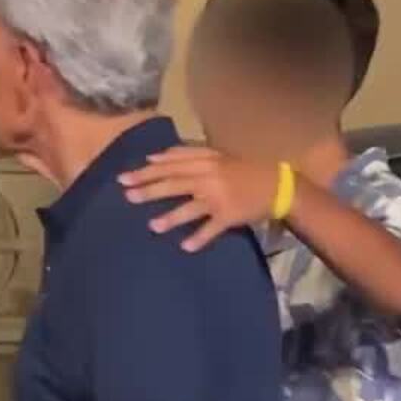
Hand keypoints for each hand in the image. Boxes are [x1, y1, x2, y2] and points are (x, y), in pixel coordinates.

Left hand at [120, 147, 283, 251]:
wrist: (277, 184)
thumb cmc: (241, 170)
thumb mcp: (215, 156)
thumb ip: (185, 154)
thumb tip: (153, 157)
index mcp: (205, 162)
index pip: (170, 165)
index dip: (146, 171)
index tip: (124, 177)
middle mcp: (210, 177)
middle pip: (175, 183)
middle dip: (150, 190)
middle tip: (128, 197)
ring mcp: (220, 197)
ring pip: (192, 207)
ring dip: (172, 216)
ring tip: (153, 226)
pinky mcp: (231, 216)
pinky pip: (213, 228)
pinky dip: (200, 237)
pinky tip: (186, 246)